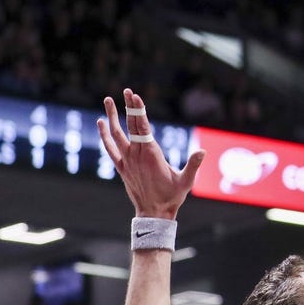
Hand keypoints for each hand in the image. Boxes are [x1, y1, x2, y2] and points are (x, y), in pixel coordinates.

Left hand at [97, 89, 204, 219]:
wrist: (153, 213)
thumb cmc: (172, 197)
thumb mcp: (186, 181)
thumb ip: (193, 165)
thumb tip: (202, 151)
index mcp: (151, 155)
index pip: (142, 127)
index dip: (138, 111)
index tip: (135, 96)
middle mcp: (136, 155)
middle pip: (131, 126)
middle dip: (129, 107)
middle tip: (127, 91)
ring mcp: (127, 161)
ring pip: (116, 134)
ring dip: (112, 116)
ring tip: (108, 100)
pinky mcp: (122, 167)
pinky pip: (110, 148)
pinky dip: (104, 135)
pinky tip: (101, 123)